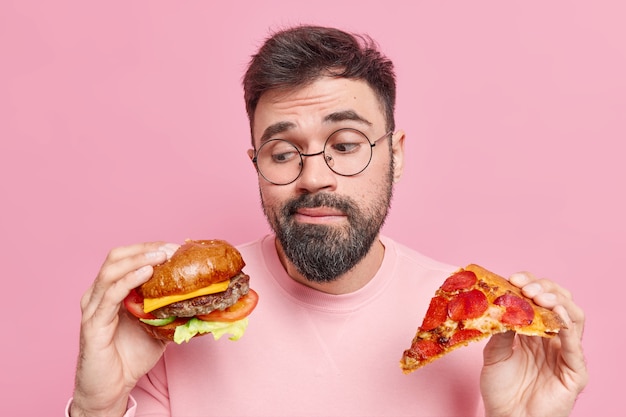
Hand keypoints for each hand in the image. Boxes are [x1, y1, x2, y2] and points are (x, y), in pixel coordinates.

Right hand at [70, 242, 178, 416]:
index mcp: (112, 291)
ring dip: (139, 259)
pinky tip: (146, 273)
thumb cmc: (130, 357)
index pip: (128, 257)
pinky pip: (110, 295)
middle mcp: (99, 294)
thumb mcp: (159, 327)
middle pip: (117, 257)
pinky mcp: (93, 324)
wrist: (111, 389)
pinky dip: (129, 280)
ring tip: (162, 256)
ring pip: (111, 270)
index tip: (177, 247)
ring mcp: (93, 307)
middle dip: (146, 249)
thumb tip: (202, 300)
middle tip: (171, 249)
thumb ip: (172, 310)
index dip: (151, 248)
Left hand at [480, 271, 587, 416]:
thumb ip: (500, 329)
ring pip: (574, 316)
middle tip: (526, 288)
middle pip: (559, 301)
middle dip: (544, 288)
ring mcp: (566, 352)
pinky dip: (568, 328)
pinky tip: (557, 317)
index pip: (539, 297)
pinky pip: (576, 346)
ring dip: (558, 302)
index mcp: (534, 328)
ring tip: (540, 297)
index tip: (513, 278)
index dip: (529, 284)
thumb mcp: (494, 352)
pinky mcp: (575, 371)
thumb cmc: (501, 387)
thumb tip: (500, 304)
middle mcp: (552, 336)